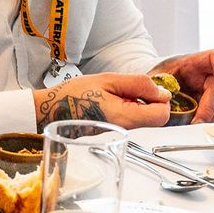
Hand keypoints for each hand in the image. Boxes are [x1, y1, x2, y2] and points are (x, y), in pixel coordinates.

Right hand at [32, 72, 173, 128]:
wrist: (51, 110)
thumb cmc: (74, 94)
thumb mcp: (109, 80)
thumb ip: (139, 85)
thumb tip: (162, 92)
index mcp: (124, 116)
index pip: (162, 116)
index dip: (162, 100)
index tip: (149, 88)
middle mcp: (124, 129)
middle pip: (156, 119)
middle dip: (151, 101)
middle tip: (129, 88)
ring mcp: (119, 132)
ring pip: (144, 119)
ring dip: (138, 103)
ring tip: (115, 93)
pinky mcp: (113, 131)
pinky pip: (131, 120)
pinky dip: (127, 108)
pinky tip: (111, 100)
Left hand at [154, 48, 213, 122]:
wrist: (156, 87)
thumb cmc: (159, 78)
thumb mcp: (153, 78)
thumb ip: (157, 86)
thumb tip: (160, 100)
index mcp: (196, 63)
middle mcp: (209, 77)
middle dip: (209, 107)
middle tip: (196, 121)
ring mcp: (213, 94)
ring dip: (209, 118)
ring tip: (191, 124)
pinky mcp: (212, 110)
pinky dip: (207, 125)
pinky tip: (194, 126)